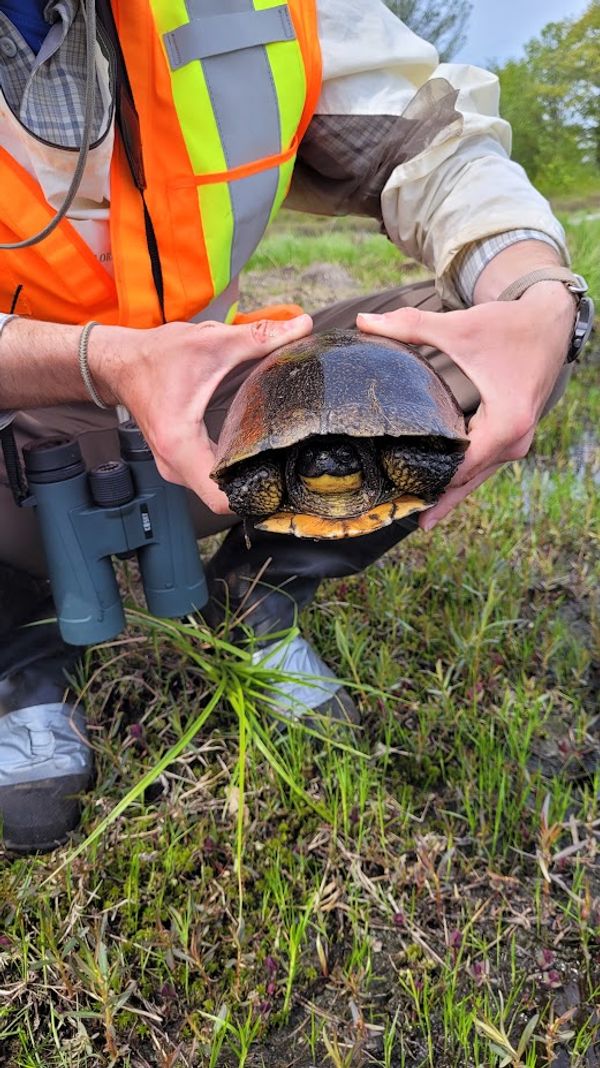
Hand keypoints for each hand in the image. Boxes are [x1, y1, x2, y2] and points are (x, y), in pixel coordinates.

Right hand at [89, 315, 312, 512]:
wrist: (121, 362)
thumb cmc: (157, 356)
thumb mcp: (212, 342)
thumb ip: (260, 336)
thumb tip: (302, 324)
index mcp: (181, 445)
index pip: (220, 499)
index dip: (255, 495)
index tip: (282, 481)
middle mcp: (175, 465)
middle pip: (224, 497)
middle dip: (258, 483)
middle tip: (291, 465)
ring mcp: (175, 468)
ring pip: (217, 489)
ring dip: (245, 476)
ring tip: (277, 457)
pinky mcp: (178, 463)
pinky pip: (210, 479)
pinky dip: (232, 469)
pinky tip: (253, 451)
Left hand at [357, 283, 574, 528]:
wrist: (551, 321)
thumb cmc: (510, 326)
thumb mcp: (459, 327)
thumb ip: (411, 326)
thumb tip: (364, 321)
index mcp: (506, 422)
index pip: (462, 465)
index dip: (432, 481)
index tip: (403, 495)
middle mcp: (516, 440)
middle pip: (470, 480)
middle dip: (439, 498)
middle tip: (405, 517)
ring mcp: (518, 442)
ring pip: (478, 476)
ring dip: (451, 493)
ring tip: (420, 515)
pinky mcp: (514, 437)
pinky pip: (485, 465)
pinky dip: (463, 477)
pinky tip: (440, 489)